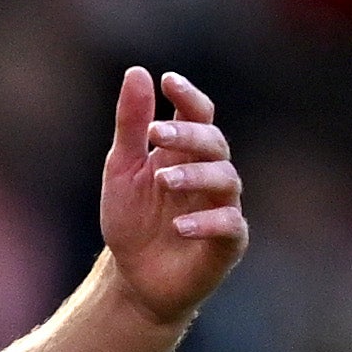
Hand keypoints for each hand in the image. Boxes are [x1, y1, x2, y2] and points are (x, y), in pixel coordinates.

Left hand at [92, 67, 246, 328]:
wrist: (133, 279)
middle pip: (213, 142)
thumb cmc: (132, 221)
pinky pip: (229, 225)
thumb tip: (138, 72)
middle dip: (187, 134)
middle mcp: (209, 174)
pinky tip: (177, 225)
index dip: (188, 96)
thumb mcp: (122, 170)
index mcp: (185, 152)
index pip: (198, 114)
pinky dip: (206, 222)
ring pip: (225, 179)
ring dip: (195, 174)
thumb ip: (131, 125)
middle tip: (154, 133)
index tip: (168, 82)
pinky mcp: (228, 243)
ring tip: (163, 179)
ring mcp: (222, 207)